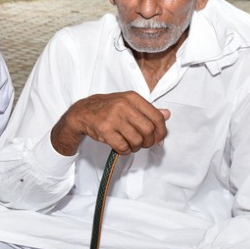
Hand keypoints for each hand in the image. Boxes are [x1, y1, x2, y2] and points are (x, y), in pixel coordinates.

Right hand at [51, 91, 169, 155]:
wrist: (82, 112)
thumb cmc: (107, 108)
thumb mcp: (128, 103)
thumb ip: (147, 110)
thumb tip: (167, 114)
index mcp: (132, 98)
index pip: (156, 117)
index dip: (161, 131)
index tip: (159, 139)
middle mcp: (124, 106)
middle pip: (148, 130)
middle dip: (148, 141)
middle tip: (143, 143)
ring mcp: (114, 118)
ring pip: (137, 140)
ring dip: (136, 147)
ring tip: (130, 144)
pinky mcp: (105, 130)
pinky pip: (123, 146)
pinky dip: (125, 150)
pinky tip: (121, 146)